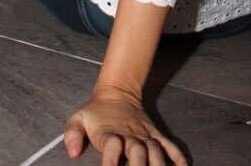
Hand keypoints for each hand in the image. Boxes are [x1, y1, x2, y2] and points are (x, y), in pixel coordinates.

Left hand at [63, 86, 187, 164]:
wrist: (117, 92)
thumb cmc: (96, 112)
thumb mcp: (78, 118)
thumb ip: (72, 134)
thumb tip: (72, 153)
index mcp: (109, 133)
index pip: (111, 146)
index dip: (111, 160)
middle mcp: (129, 135)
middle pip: (137, 152)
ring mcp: (144, 135)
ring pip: (155, 150)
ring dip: (159, 165)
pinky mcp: (155, 134)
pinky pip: (170, 146)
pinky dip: (178, 157)